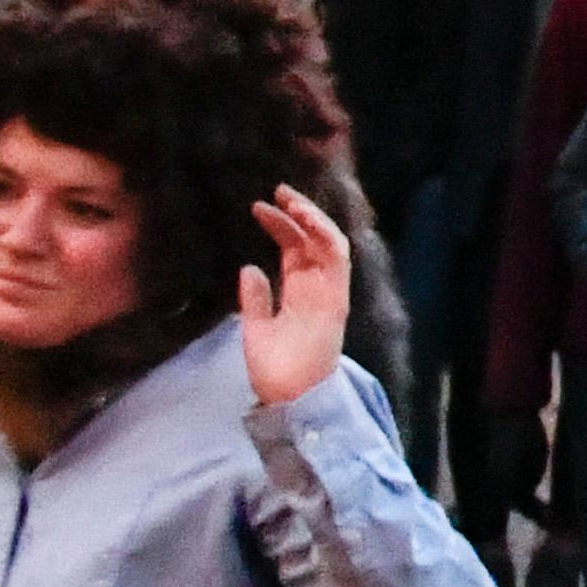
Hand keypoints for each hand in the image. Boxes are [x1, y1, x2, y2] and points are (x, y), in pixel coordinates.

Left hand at [236, 191, 354, 412]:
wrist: (287, 396)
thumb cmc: (272, 369)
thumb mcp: (255, 327)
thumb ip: (256, 298)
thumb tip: (249, 268)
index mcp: (298, 292)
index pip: (293, 249)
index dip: (280, 225)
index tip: (259, 206)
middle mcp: (316, 288)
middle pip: (311, 240)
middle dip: (299, 213)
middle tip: (279, 190)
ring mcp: (329, 293)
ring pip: (329, 244)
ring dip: (313, 219)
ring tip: (292, 200)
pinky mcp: (336, 300)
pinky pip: (337, 261)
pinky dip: (324, 238)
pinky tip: (307, 221)